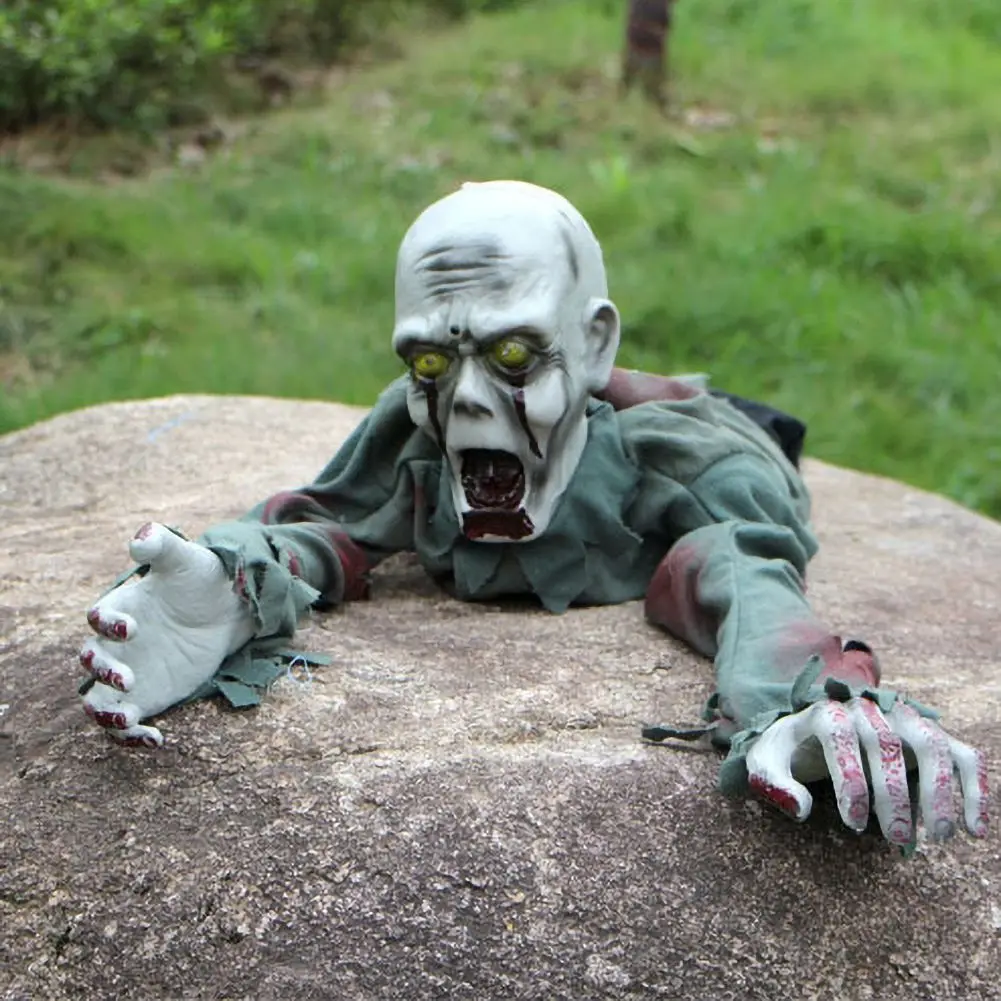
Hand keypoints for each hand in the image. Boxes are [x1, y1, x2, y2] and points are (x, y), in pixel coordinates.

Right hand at [79, 523, 254, 746]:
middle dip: (102, 673)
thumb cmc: (201, 577)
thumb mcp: (185, 558)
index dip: (107, 625)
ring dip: (105, 715)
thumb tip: (142, 536)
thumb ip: (162, 545)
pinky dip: (133, 737)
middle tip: (129, 679)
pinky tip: (157, 739)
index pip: (97, 619)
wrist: (227, 608)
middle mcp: (117, 645)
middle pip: (90, 663)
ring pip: (98, 702)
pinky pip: (127, 724)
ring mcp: (128, 673)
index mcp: (120, 609)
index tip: (132, 628)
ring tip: (127, 720)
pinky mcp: (147, 697)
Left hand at [746, 698, 987, 844]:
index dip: (851, 781)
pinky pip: (961, 753)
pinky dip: (974, 787)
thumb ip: (772, 782)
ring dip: (941, 791)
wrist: (810, 731)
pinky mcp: (928, 735)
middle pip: (888, 744)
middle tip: (898, 838)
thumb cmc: (789, 750)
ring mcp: (902, 718)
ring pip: (932, 744)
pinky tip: (974, 828)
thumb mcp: (766, 762)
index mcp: (825, 711)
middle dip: (895, 794)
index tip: (855, 824)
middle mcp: (867, 708)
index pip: (841, 737)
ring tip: (938, 836)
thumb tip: (801, 809)